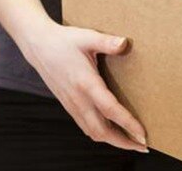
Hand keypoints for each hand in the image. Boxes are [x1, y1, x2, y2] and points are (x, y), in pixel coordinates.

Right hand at [18, 20, 147, 151]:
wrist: (38, 46)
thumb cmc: (64, 41)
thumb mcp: (87, 37)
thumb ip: (107, 41)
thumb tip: (124, 43)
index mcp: (85, 83)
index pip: (110, 109)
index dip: (127, 124)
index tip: (143, 135)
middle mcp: (78, 99)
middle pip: (101, 131)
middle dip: (123, 142)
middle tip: (143, 145)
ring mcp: (72, 104)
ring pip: (93, 132)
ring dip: (113, 140)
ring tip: (132, 142)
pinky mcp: (69, 105)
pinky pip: (86, 126)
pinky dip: (101, 134)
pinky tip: (113, 132)